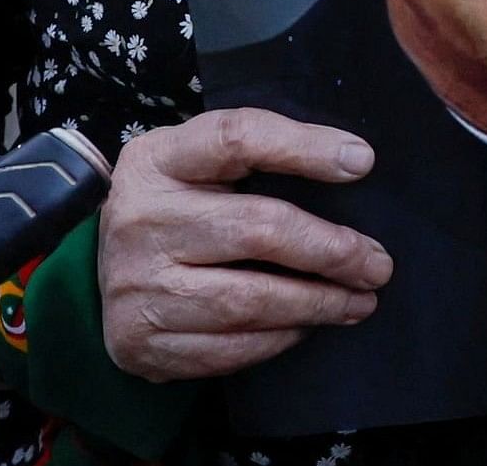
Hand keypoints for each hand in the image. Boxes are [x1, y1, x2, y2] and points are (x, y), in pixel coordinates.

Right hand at [101, 110, 390, 380]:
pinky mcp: (138, 341)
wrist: (109, 265)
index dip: (304, 147)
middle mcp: (139, 220)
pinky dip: (278, 340)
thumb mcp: (206, 162)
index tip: (364, 163)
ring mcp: (134, 284)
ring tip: (358, 302)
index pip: (236, 138)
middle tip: (377, 266)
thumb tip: (358, 162)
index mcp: (159, 160)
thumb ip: (266, 151)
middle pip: (256, 230)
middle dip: (331, 251)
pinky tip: (305, 327)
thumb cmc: (183, 203)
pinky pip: (227, 348)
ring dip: (316, 304)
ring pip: (247, 300)